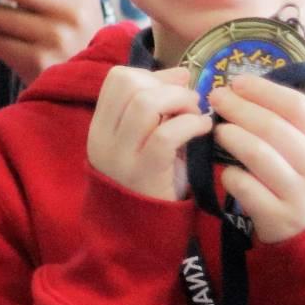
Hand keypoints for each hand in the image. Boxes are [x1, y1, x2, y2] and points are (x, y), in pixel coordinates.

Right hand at [87, 66, 213, 201]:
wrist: (140, 232)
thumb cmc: (149, 181)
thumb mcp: (143, 141)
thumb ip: (156, 108)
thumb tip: (182, 72)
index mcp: (100, 126)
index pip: (117, 78)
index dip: (152, 75)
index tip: (175, 88)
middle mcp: (103, 137)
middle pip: (131, 85)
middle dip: (168, 86)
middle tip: (189, 103)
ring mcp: (121, 155)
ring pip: (145, 104)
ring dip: (180, 101)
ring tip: (195, 115)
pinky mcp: (145, 172)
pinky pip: (166, 134)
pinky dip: (190, 124)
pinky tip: (203, 129)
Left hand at [210, 75, 304, 242]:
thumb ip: (303, 126)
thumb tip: (251, 89)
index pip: (299, 108)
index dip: (264, 90)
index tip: (238, 81)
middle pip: (273, 127)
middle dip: (239, 107)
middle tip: (216, 97)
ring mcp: (302, 199)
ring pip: (256, 153)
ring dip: (230, 135)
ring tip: (219, 129)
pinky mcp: (278, 220)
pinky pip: (243, 185)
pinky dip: (230, 172)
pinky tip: (228, 169)